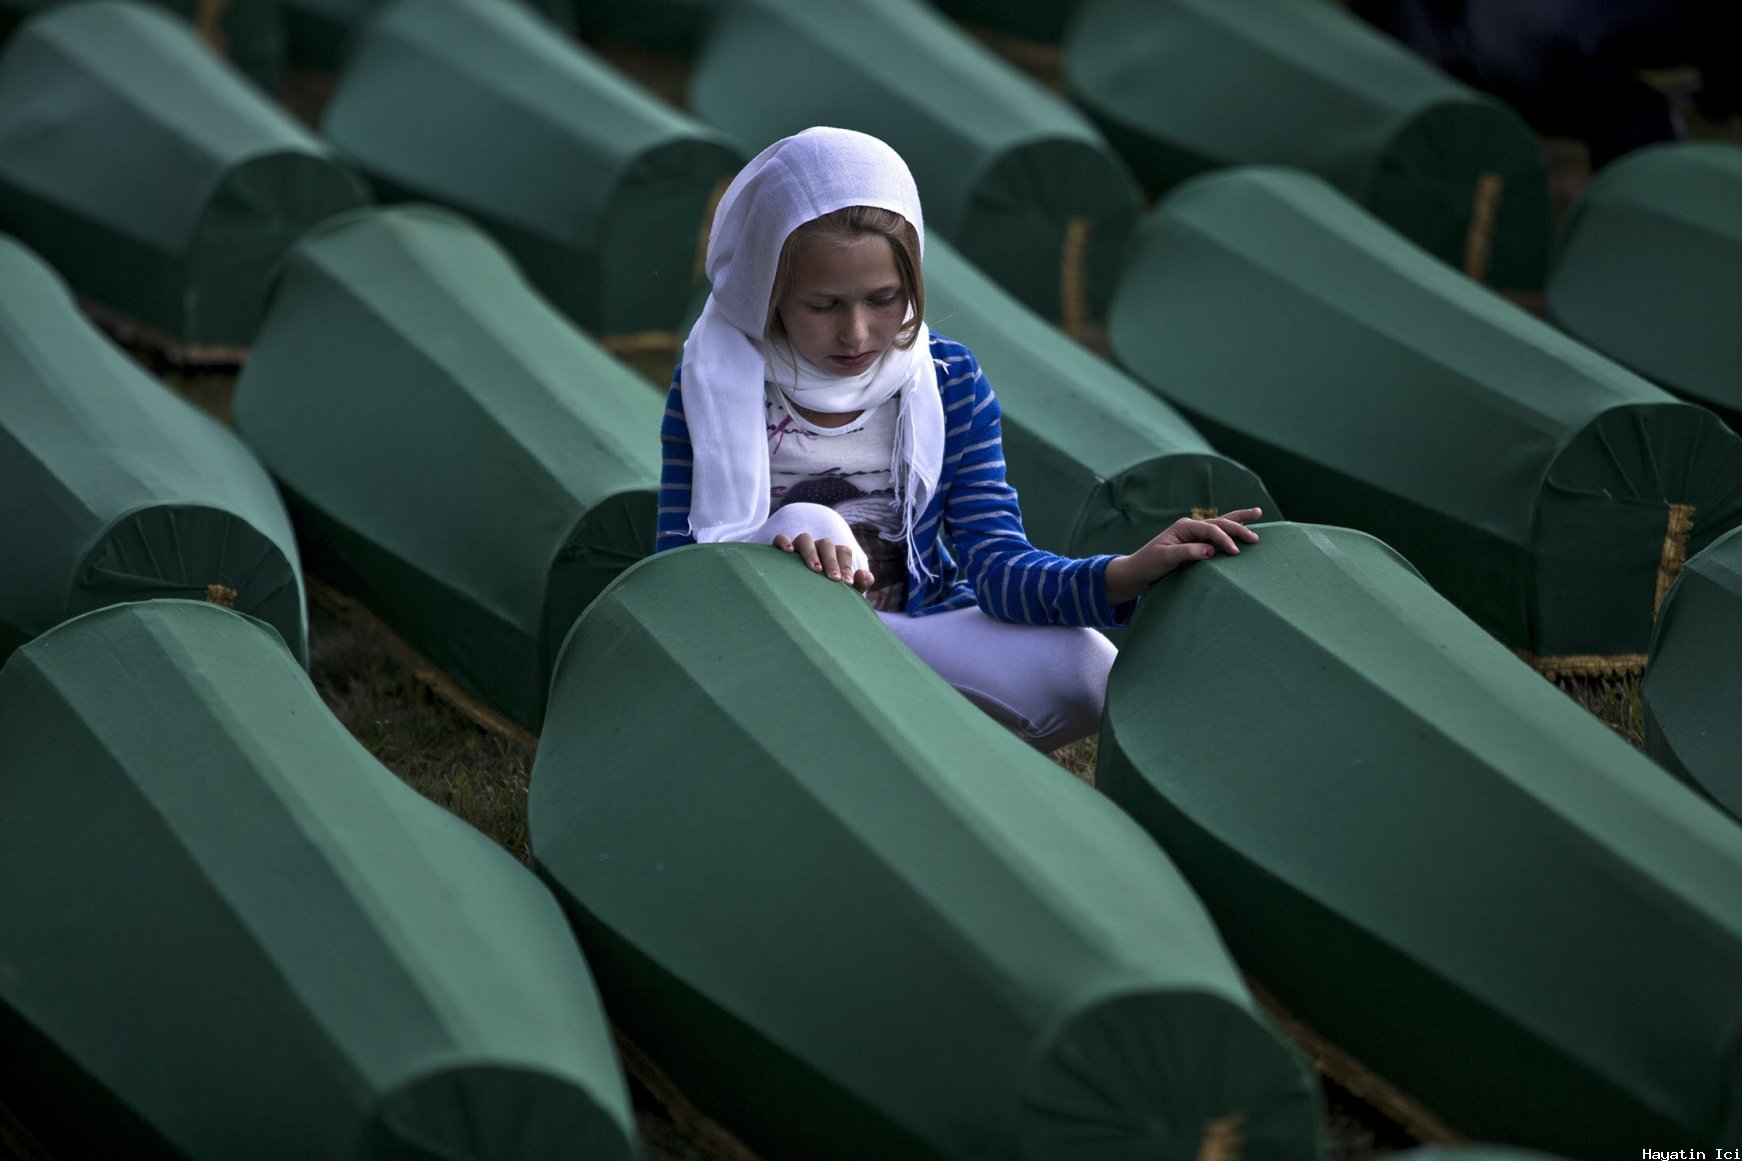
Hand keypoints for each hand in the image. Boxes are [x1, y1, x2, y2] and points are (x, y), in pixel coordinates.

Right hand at [773, 532, 874, 592]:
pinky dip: (784, 542)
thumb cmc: (825, 597)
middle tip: (834, 579)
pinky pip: (780, 538)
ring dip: (811, 553)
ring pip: (805, 539)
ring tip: (815, 570)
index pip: (843, 551)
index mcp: (833, 556)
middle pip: (826, 544)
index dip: (846, 565)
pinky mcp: (780, 551)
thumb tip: (864, 574)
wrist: (799, 605)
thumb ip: (859, 584)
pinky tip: (789, 552)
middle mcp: (816, 549)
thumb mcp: (843, 593)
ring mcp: (798, 548)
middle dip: (831, 561)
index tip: (846, 583)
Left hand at [1104, 508, 1262, 605]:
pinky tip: (1242, 526)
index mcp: (1184, 527)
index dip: (1225, 539)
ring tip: (1258, 514)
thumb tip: (1211, 550)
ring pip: (1221, 524)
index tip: (1236, 553)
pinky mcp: (1196, 544)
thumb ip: (1188, 552)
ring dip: (1239, 520)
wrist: (1137, 572)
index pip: (1211, 529)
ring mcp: (1194, 534)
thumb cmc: (1149, 564)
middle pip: (1220, 523)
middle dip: (1239, 528)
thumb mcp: (1166, 559)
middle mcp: (1191, 527)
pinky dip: (1230, 530)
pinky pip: (1217, 535)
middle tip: (1256, 539)